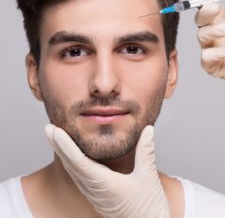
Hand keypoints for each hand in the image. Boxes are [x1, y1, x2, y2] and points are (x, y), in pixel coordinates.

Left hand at [45, 124, 170, 217]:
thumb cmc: (148, 210)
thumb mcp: (148, 178)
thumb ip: (146, 151)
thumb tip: (148, 129)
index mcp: (104, 184)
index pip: (79, 161)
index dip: (65, 145)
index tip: (54, 131)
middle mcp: (95, 190)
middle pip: (71, 165)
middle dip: (58, 146)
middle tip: (48, 128)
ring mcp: (94, 195)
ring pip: (73, 172)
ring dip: (63, 154)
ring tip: (55, 139)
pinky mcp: (97, 197)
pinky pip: (79, 178)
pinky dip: (71, 163)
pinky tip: (70, 158)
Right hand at [194, 0, 224, 78]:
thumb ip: (224, 14)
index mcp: (219, 22)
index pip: (205, 7)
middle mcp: (212, 34)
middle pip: (199, 20)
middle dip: (204, 13)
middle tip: (214, 8)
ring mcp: (209, 49)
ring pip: (202, 36)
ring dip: (214, 31)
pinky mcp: (209, 65)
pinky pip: (207, 56)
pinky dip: (218, 52)